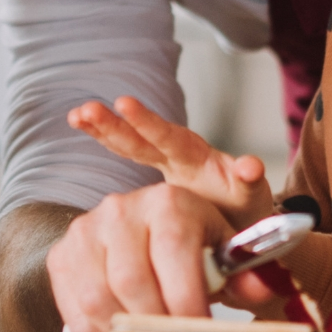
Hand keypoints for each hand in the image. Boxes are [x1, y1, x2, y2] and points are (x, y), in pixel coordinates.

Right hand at [43, 180, 233, 331]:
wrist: (148, 230)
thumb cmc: (191, 245)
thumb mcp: (225, 253)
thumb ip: (247, 274)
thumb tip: (259, 287)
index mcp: (168, 201)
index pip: (173, 249)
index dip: (186, 299)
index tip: (200, 329)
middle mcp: (121, 209)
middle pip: (130, 280)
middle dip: (155, 325)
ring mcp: (85, 231)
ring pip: (97, 300)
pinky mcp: (62, 256)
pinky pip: (73, 311)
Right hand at [68, 96, 273, 229]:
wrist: (242, 227)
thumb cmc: (248, 214)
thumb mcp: (253, 196)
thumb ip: (250, 180)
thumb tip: (251, 165)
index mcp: (200, 160)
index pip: (171, 139)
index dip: (149, 124)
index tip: (126, 104)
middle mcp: (180, 156)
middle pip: (146, 138)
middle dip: (119, 124)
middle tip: (92, 109)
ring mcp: (165, 165)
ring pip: (130, 143)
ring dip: (104, 128)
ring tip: (77, 114)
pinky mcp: (153, 183)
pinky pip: (126, 154)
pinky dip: (103, 138)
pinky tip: (79, 124)